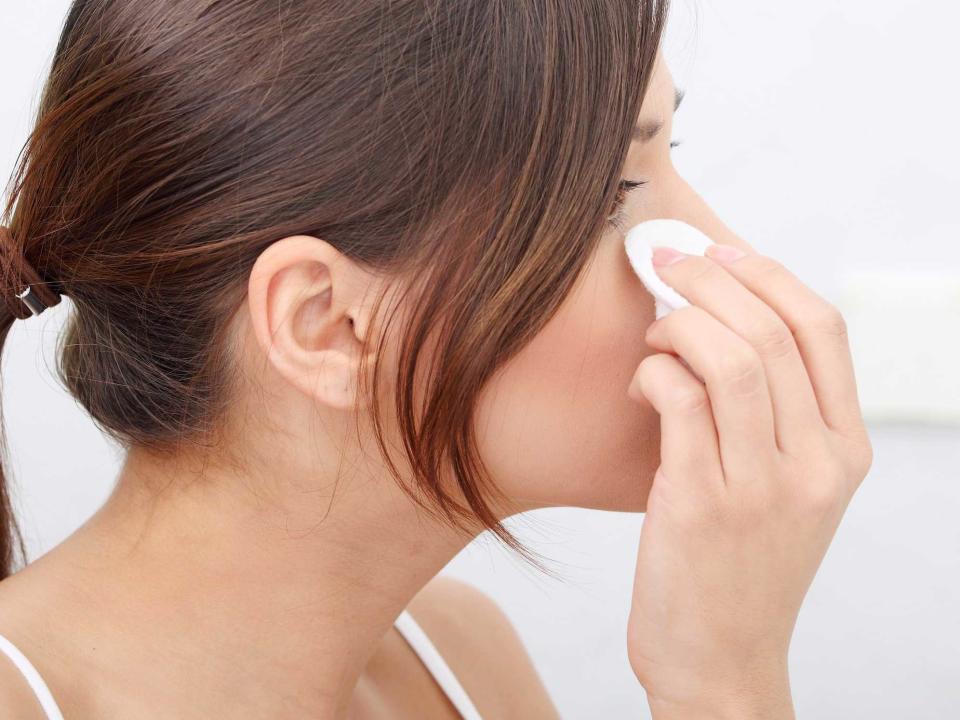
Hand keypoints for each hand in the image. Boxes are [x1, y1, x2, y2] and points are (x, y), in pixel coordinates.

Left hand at [625, 243, 873, 717]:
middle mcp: (816, 465)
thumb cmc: (740, 563)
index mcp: (845, 452)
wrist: (719, 658)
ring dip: (678, 322)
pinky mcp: (700, 503)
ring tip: (653, 328)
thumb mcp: (788, 489)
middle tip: (665, 264)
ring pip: (729, 359)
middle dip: (710, 280)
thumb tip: (723, 319)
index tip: (722, 251)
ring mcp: (761, 486)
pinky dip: (653, 372)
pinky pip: (679, 400)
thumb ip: (778, 414)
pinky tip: (640, 383)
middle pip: (770, 332)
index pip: (823, 330)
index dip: (768, 275)